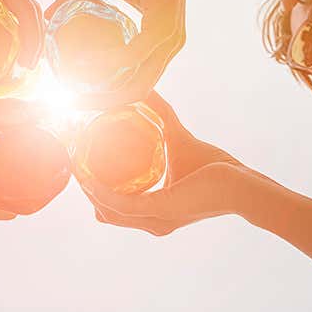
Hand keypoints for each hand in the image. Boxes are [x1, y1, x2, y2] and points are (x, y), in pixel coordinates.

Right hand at [46, 0, 196, 108]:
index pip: (135, 81)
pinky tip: (84, 61)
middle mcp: (168, 47)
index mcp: (159, 42)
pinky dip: (109, 62)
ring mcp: (170, 40)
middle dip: (103, 103)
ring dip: (105, 92)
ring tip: (74, 90)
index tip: (76, 96)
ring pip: (138, 82)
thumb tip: (46, 14)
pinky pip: (133, 54)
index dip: (108, 95)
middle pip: (136, 91)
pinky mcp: (164, 27)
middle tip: (71, 104)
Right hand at [76, 93, 263, 235]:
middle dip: (85, 188)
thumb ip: (159, 114)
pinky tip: (87, 177)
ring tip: (73, 162)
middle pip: (106, 211)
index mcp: (154, 213)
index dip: (94, 191)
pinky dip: (101, 192)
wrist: (240, 182)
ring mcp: (154, 220)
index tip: (79, 167)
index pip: (116, 208)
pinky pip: (121, 204)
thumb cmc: (215, 166)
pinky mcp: (159, 210)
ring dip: (87, 187)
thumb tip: (143, 89)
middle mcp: (152, 222)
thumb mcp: (177, 138)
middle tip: (71, 159)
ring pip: (108, 209)